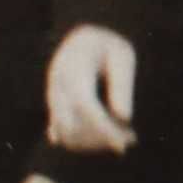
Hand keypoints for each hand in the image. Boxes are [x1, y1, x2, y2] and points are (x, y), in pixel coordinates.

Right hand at [46, 27, 139, 153]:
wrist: (85, 38)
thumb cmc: (109, 45)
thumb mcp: (123, 56)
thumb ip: (122, 86)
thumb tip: (123, 119)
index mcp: (75, 65)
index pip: (84, 104)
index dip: (102, 128)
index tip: (123, 145)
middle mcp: (57, 82)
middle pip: (72, 125)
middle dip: (100, 139)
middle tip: (130, 139)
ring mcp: (52, 95)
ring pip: (66, 134)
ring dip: (94, 144)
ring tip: (123, 137)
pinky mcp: (54, 107)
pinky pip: (63, 133)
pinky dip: (84, 142)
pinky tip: (108, 139)